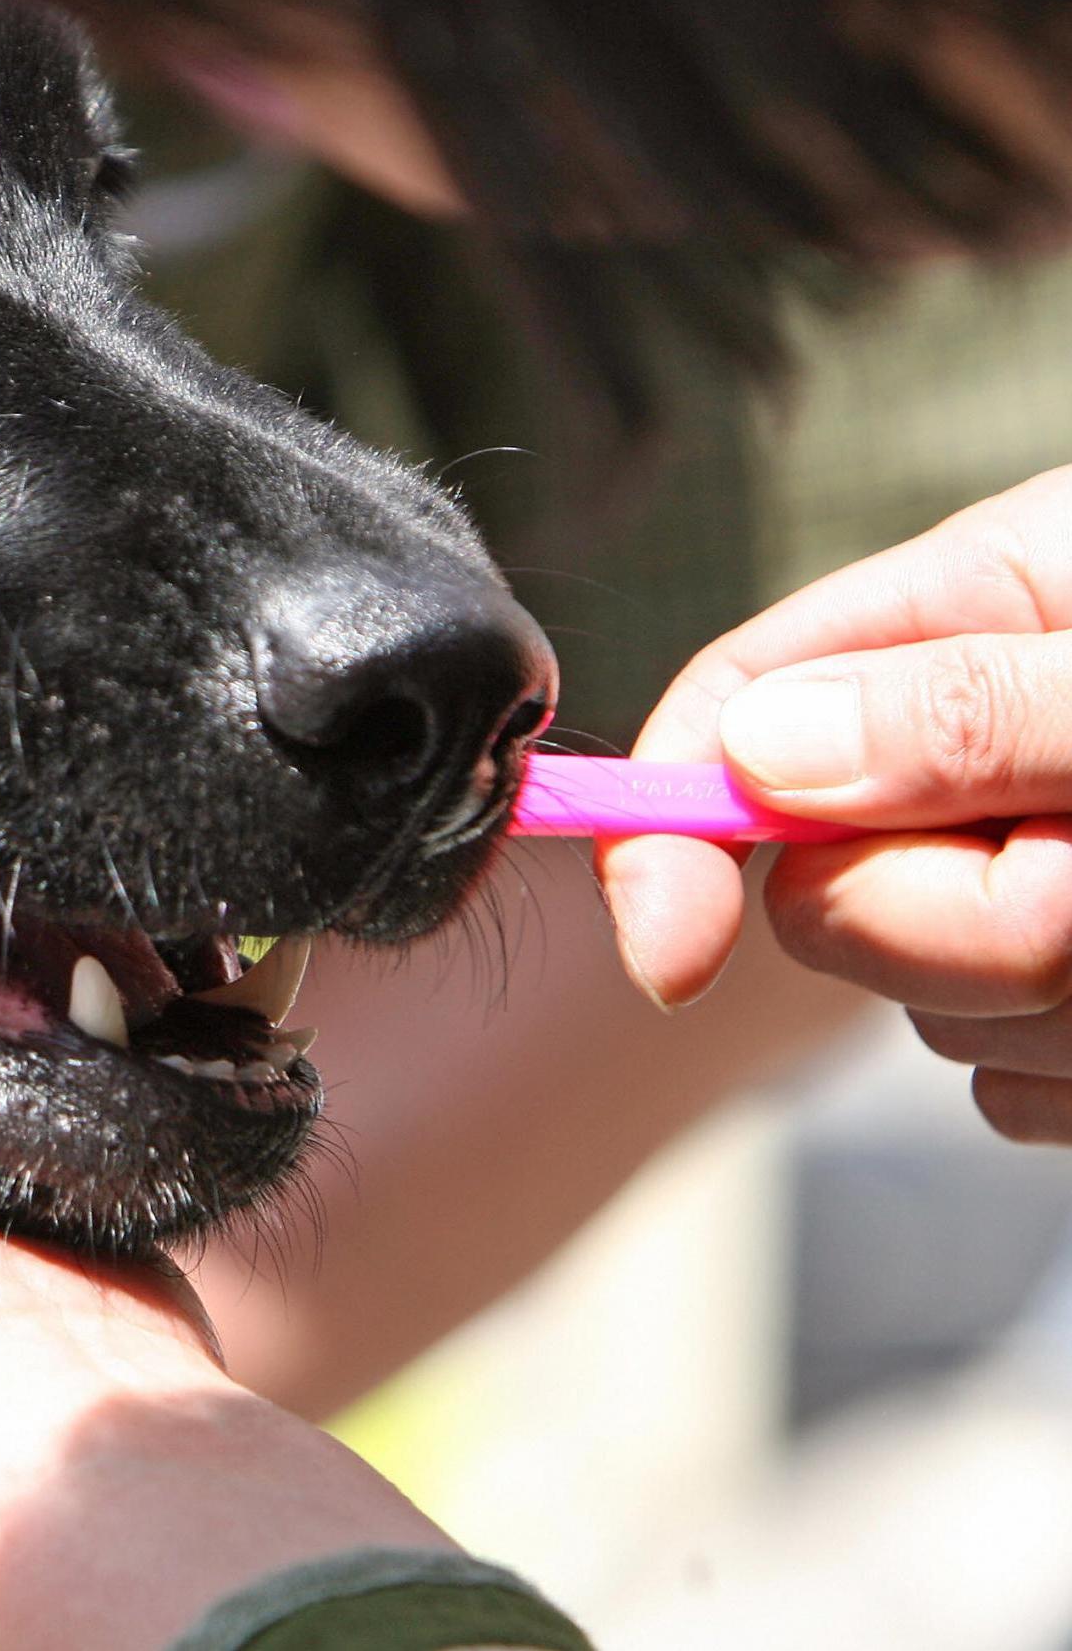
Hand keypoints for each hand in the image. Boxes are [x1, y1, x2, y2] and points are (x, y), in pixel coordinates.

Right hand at [599, 467, 1071, 1143]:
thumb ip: (969, 709)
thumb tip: (759, 754)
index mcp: (980, 611)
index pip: (740, 701)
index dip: (670, 826)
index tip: (671, 957)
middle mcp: (982, 750)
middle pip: (827, 890)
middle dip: (951, 923)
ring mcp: (1034, 879)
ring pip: (934, 1005)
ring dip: (1057, 1005)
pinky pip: (1019, 1091)